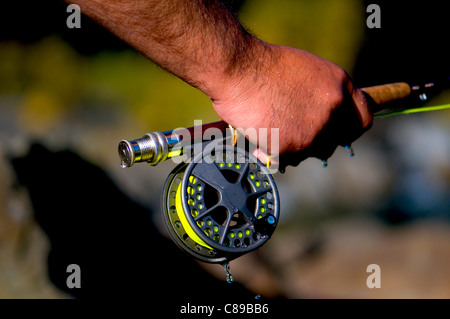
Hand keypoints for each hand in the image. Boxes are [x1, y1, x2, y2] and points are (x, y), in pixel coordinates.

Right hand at [211, 42, 372, 168]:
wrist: (238, 69)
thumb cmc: (264, 65)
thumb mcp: (307, 69)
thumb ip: (323, 93)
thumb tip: (326, 111)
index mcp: (339, 86)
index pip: (363, 119)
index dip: (350, 129)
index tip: (341, 134)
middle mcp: (332, 110)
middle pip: (333, 143)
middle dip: (315, 142)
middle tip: (295, 132)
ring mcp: (312, 130)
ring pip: (307, 154)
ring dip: (292, 147)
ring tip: (272, 128)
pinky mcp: (289, 146)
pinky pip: (283, 159)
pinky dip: (270, 151)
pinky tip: (259, 134)